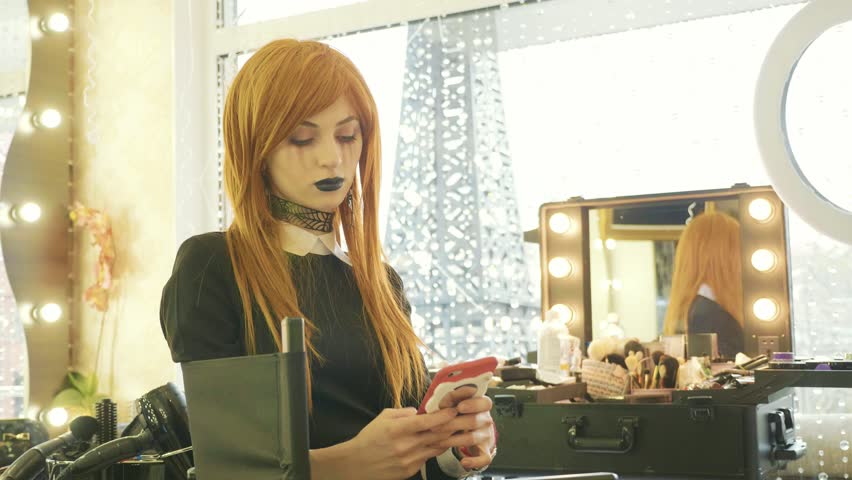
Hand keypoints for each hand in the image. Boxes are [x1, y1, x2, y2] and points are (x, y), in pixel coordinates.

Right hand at [337, 406, 459, 479]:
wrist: (356, 464)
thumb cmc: (369, 439)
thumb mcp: (383, 417)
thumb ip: (403, 412)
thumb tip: (419, 411)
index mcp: (396, 430)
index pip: (425, 422)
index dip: (442, 416)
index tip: (453, 411)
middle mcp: (404, 446)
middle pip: (435, 436)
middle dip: (450, 427)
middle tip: (460, 420)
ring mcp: (408, 460)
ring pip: (435, 448)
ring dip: (446, 439)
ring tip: (454, 431)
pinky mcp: (409, 471)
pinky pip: (427, 458)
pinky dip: (433, 450)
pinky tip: (436, 444)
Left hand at [429, 393, 496, 470]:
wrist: (473, 430)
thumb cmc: (462, 414)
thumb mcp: (457, 403)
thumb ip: (450, 401)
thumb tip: (441, 405)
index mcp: (482, 405)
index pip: (484, 402)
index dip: (472, 404)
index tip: (459, 407)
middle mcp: (486, 420)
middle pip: (473, 421)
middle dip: (451, 424)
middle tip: (435, 427)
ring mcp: (486, 436)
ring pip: (472, 439)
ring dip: (452, 441)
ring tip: (437, 442)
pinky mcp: (485, 450)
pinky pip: (484, 458)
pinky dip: (474, 462)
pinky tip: (464, 462)